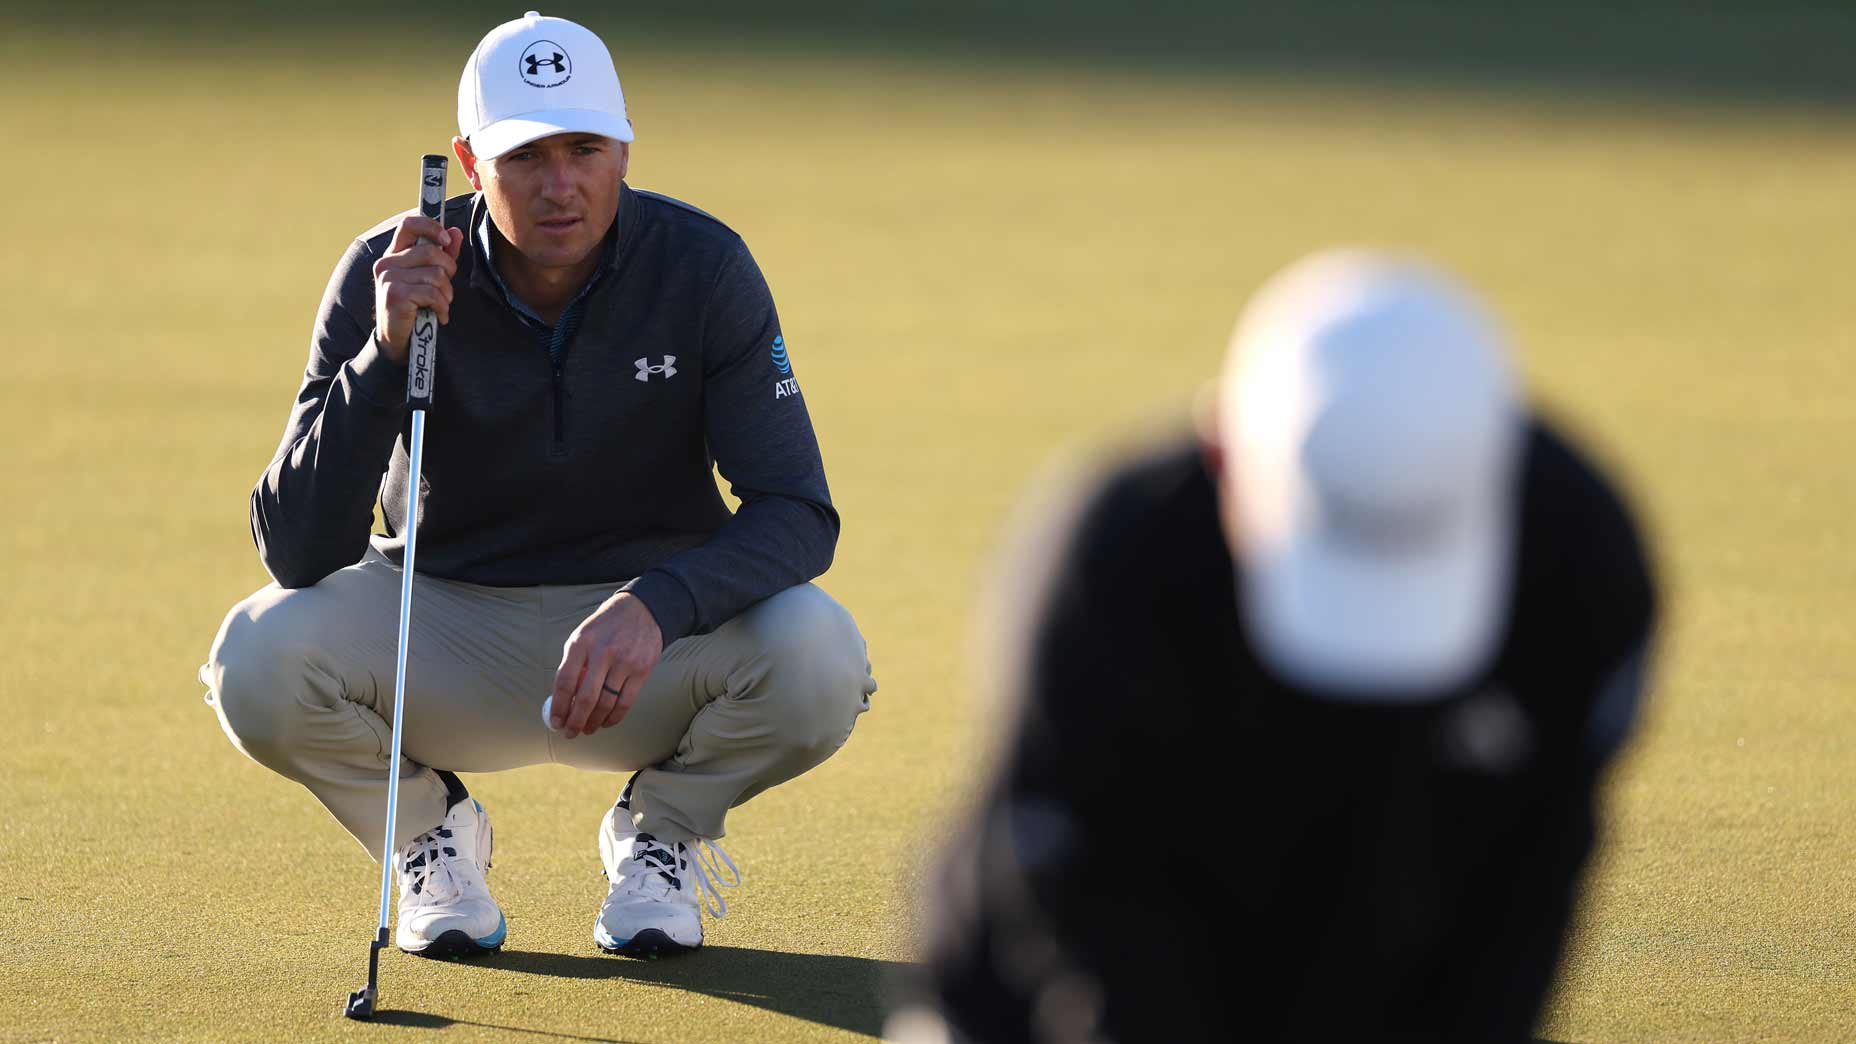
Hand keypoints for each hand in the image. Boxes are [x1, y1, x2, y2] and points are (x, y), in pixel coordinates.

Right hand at [372, 215, 463, 362]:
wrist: (397, 340)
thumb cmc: (415, 307)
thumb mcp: (429, 278)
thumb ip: (442, 255)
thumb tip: (455, 232)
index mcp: (394, 254)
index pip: (409, 224)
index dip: (431, 226)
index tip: (447, 240)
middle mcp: (387, 262)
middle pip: (432, 252)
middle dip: (449, 271)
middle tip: (445, 288)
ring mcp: (388, 278)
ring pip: (436, 274)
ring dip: (447, 294)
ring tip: (440, 305)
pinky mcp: (395, 295)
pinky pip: (433, 293)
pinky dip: (442, 307)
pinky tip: (439, 315)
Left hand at [550, 593, 663, 738]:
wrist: (642, 610)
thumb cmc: (606, 627)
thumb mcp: (583, 636)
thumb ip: (573, 664)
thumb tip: (562, 700)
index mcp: (581, 643)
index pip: (564, 681)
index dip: (558, 706)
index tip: (556, 722)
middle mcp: (602, 652)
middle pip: (585, 698)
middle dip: (576, 721)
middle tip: (571, 733)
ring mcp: (624, 661)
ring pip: (606, 703)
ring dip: (595, 722)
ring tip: (588, 729)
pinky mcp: (642, 669)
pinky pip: (626, 701)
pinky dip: (614, 717)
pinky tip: (606, 722)